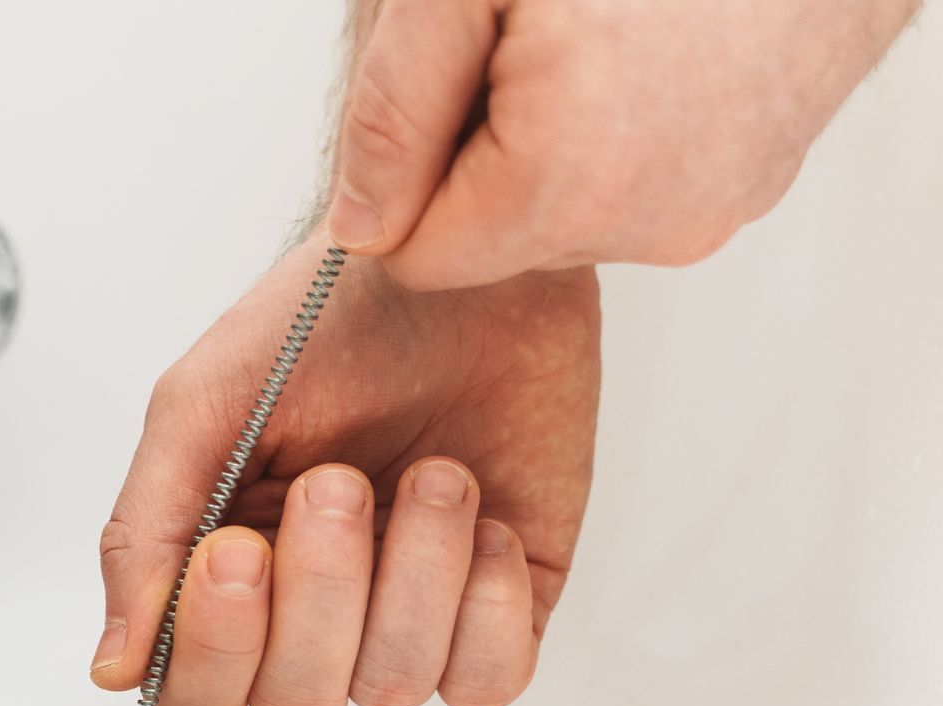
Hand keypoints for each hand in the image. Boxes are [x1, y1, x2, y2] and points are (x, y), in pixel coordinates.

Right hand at [91, 239, 599, 705]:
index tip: (235, 550)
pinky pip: (489, 680)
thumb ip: (143, 536)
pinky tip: (480, 518)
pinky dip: (482, 602)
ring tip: (431, 473)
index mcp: (225, 575)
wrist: (458, 257)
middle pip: (294, 704)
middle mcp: (312, 612)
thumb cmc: (325, 317)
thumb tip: (113, 667)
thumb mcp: (199, 408)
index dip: (215, 651)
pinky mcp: (498, 604)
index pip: (196, 698)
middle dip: (320, 593)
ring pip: (393, 685)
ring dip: (413, 570)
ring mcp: (407, 614)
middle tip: (338, 483)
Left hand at [326, 0, 917, 289]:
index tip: (448, 85)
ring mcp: (707, 211)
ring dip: (547, 146)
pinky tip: (642, 56)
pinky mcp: (747, 188)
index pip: (419, 258)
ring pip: (563, 220)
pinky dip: (617, 137)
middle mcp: (649, 223)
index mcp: (567, 184)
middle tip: (522, 47)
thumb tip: (361, 223)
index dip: (408, 172)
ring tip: (591, 43)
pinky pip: (635, 192)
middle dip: (480, 156)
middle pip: (493, 243)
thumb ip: (394, 115)